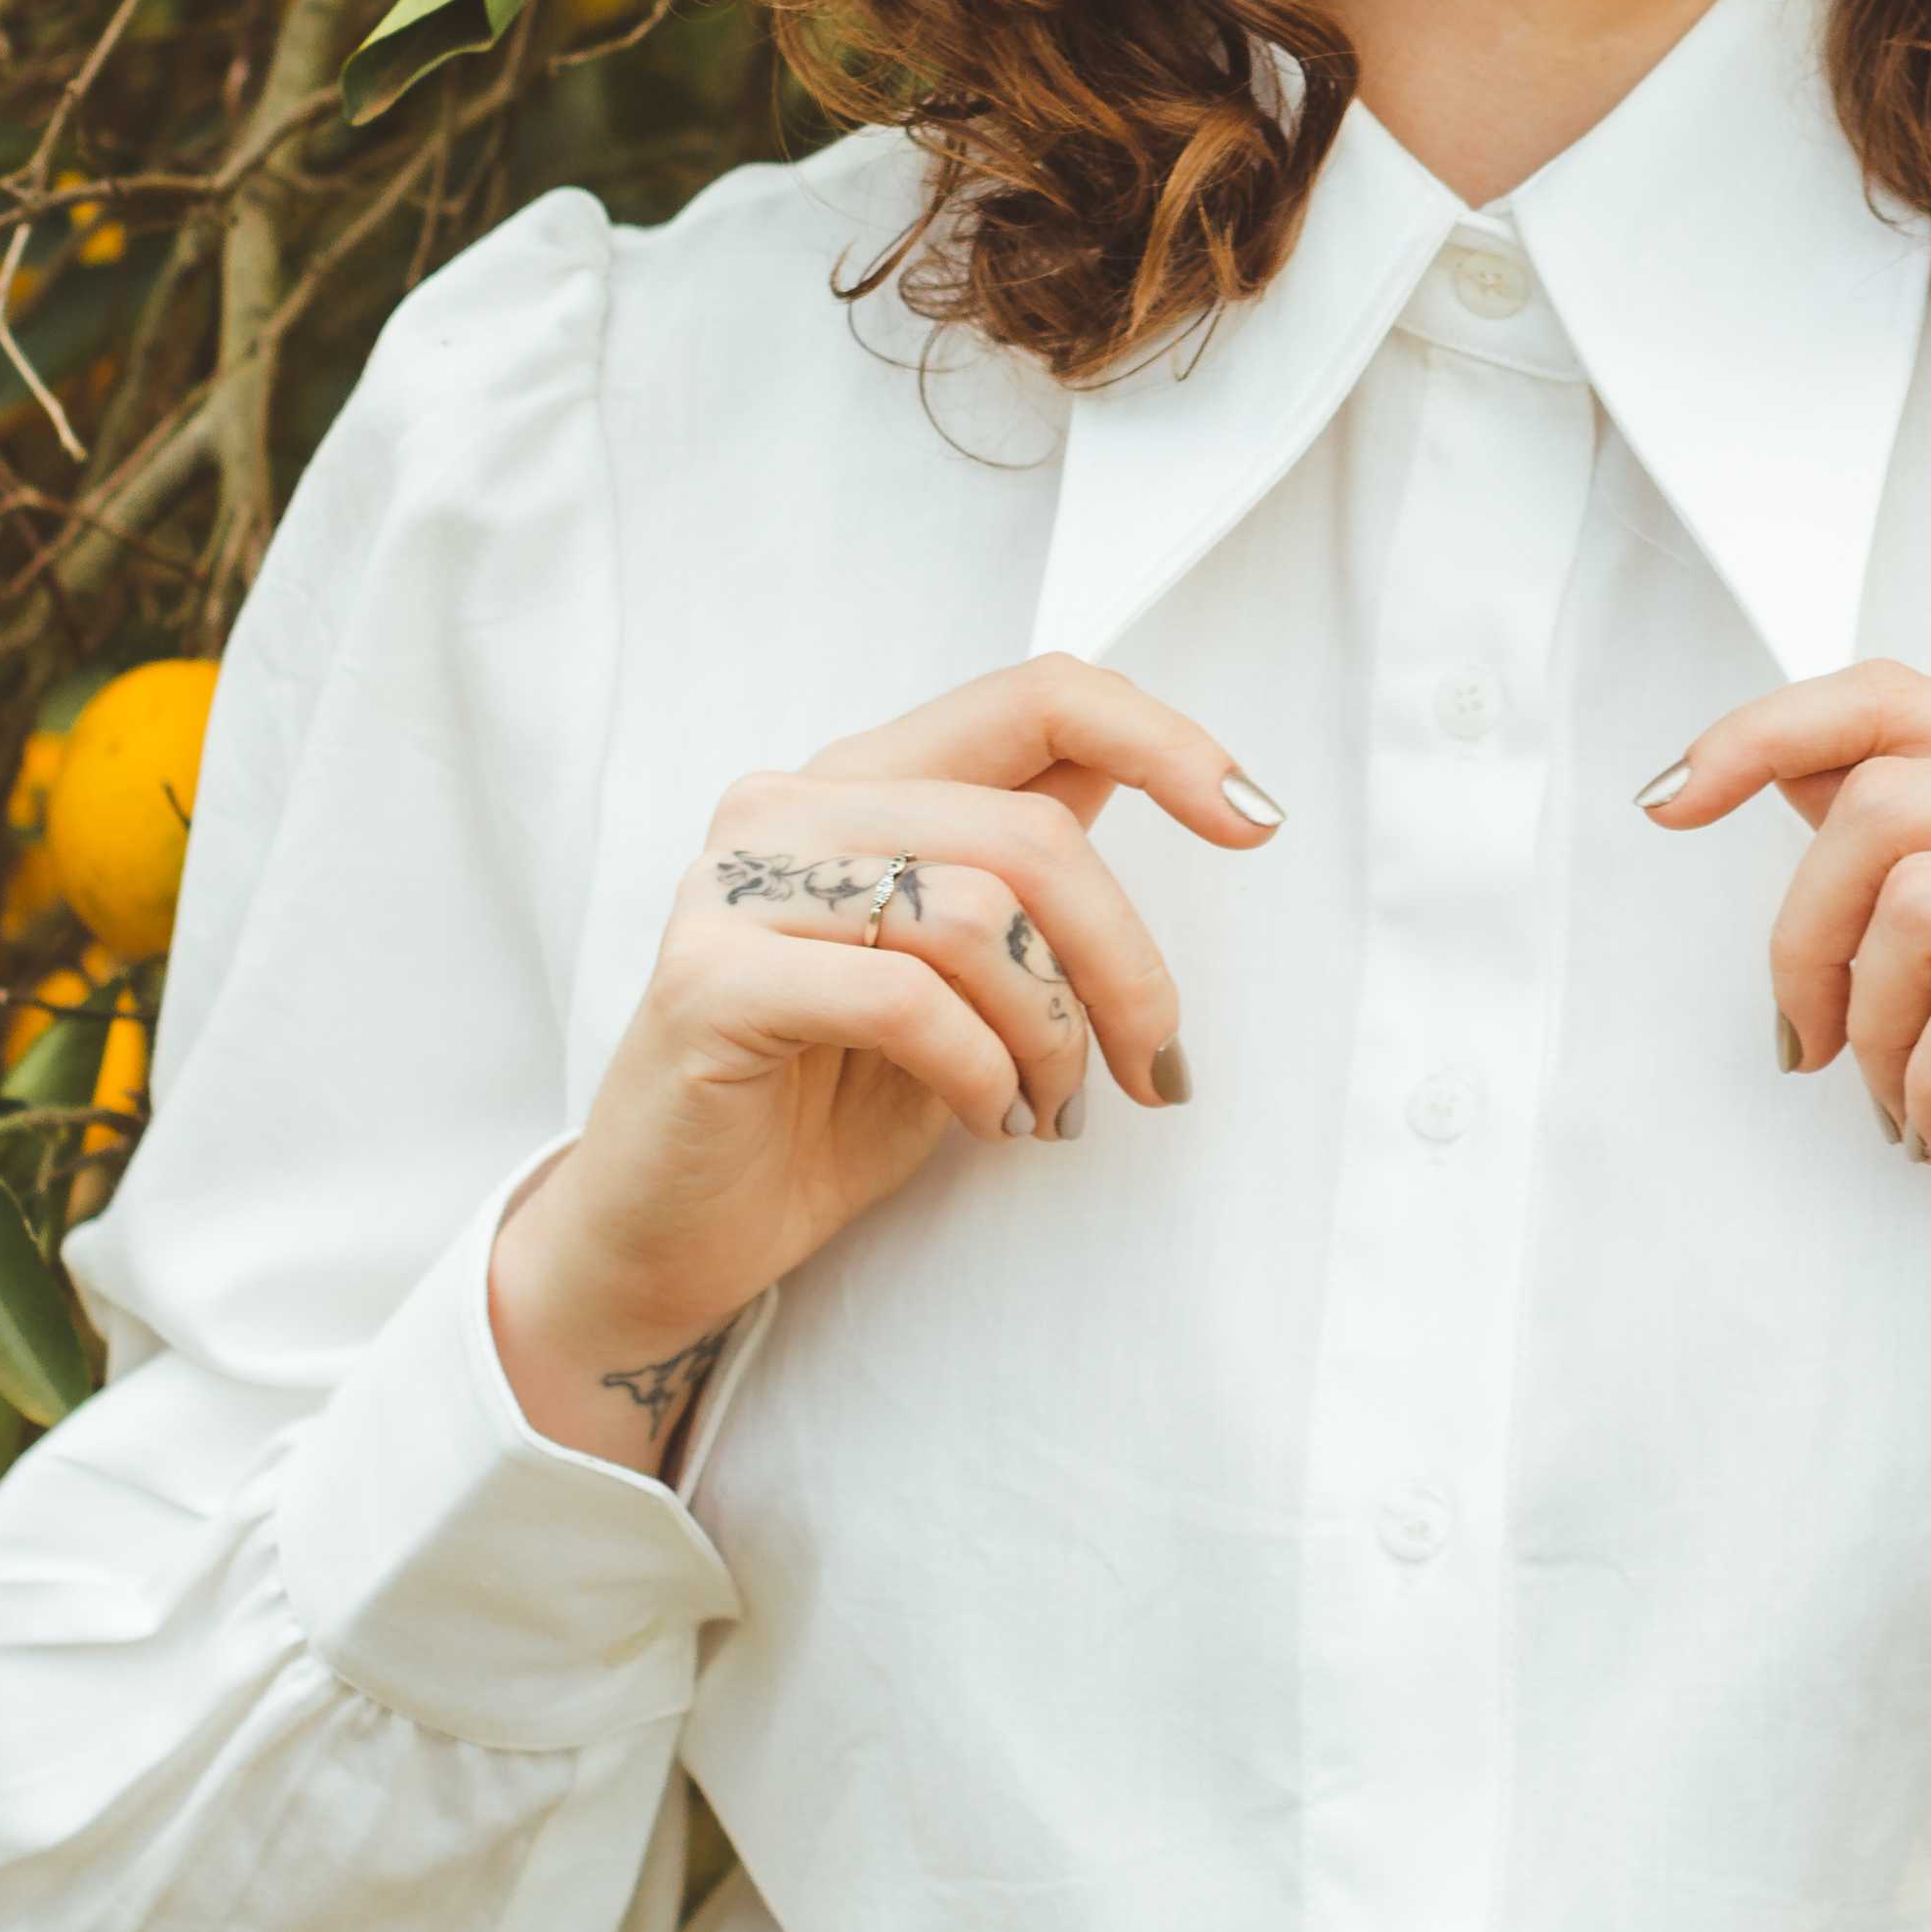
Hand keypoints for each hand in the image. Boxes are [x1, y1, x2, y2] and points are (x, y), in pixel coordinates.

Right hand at [488, 655, 1283, 1474]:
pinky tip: (986, 1121)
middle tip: (1159, 1072)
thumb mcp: (967, 975)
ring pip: (982, 915)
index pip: (1038, 694)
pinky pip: (907, 999)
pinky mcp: (708, 977)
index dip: (1166, 740)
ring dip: (1055, 1037)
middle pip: (1036, 833)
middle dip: (1129, 966)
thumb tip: (1174, 777)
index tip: (1257, 820)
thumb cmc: (830, 1104)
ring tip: (1049, 1111)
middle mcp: (791, 804)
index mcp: (865, 781)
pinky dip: (979, 1072)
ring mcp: (737, 883)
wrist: (673, 1237)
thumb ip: (1031, 868)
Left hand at [1638, 660, 1930, 1437]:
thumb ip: (1893, 869)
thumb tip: (1768, 769)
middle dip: (1802, 935)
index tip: (1667, 804)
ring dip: (1871, 1023)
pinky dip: (1928, 1081)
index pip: (1898, 698)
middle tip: (1808, 1047)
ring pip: (1924, 890)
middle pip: (1883, 796)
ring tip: (1896, 1102)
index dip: (1765, 732)